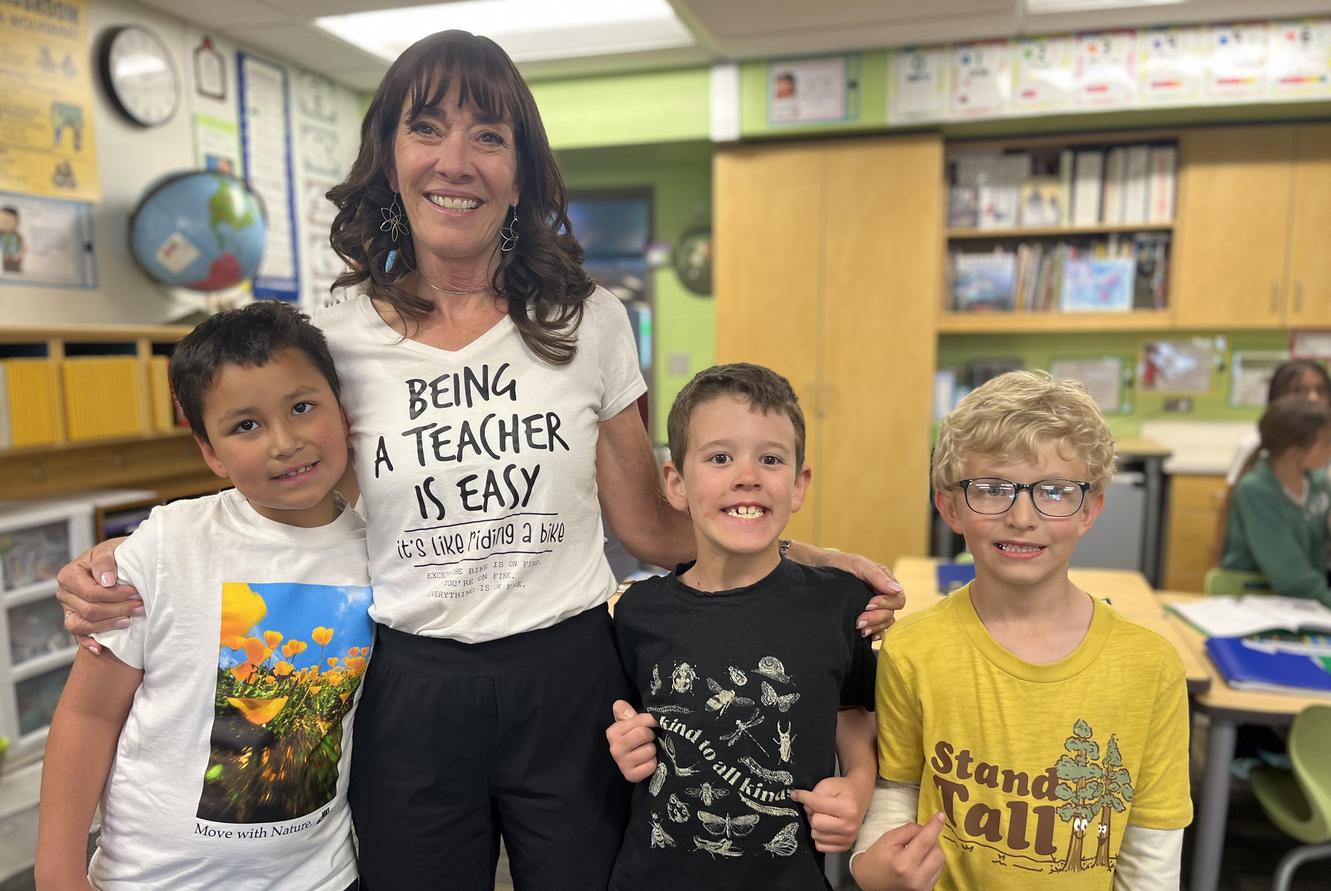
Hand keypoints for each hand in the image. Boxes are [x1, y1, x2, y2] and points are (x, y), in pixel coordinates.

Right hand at [55, 537, 137, 653]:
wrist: (118, 562)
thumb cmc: (115, 554)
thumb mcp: (110, 549)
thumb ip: (105, 561)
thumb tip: (106, 581)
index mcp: (69, 575)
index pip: (91, 593)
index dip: (115, 595)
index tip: (135, 592)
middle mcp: (65, 593)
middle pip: (89, 610)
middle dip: (118, 609)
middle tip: (140, 606)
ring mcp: (69, 609)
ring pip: (84, 625)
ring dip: (109, 624)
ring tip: (130, 621)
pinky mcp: (76, 621)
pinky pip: (78, 636)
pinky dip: (89, 642)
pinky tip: (100, 648)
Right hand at [605, 700, 658, 781]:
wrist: (633, 762)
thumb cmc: (633, 737)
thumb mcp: (628, 721)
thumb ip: (624, 711)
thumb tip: (620, 705)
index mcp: (613, 732)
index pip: (641, 719)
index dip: (651, 720)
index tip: (653, 723)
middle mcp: (615, 748)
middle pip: (644, 734)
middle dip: (651, 736)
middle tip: (649, 739)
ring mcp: (622, 764)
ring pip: (649, 750)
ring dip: (652, 750)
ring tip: (647, 750)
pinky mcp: (630, 776)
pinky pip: (650, 766)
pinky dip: (653, 763)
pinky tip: (647, 762)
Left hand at [789, 775, 868, 852]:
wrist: (860, 797)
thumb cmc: (844, 790)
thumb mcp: (828, 785)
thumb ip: (813, 794)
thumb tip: (796, 799)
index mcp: (847, 808)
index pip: (816, 806)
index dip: (803, 797)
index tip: (796, 794)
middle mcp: (850, 826)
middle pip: (815, 823)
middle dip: (813, 814)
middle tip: (819, 808)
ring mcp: (849, 839)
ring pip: (816, 835)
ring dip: (816, 826)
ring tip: (825, 816)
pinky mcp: (845, 847)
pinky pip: (820, 846)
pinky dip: (819, 836)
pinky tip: (826, 827)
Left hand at [821, 550, 904, 638]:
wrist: (820, 569)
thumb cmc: (840, 564)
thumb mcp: (858, 565)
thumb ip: (877, 576)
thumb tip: (896, 589)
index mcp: (885, 582)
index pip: (897, 599)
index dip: (886, 604)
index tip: (868, 605)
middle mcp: (882, 595)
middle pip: (890, 613)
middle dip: (875, 618)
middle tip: (859, 621)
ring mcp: (875, 607)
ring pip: (885, 623)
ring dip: (874, 627)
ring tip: (860, 629)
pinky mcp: (866, 616)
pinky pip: (878, 629)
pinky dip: (875, 633)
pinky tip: (866, 635)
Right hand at [852, 813, 945, 890]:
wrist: (869, 883)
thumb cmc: (875, 860)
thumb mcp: (887, 839)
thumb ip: (908, 831)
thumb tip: (926, 827)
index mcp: (903, 863)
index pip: (925, 840)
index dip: (934, 826)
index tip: (940, 815)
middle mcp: (916, 878)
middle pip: (938, 853)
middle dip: (932, 841)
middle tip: (919, 839)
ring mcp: (922, 888)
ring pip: (940, 862)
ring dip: (932, 852)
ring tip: (917, 852)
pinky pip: (937, 872)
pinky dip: (931, 863)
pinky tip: (919, 862)